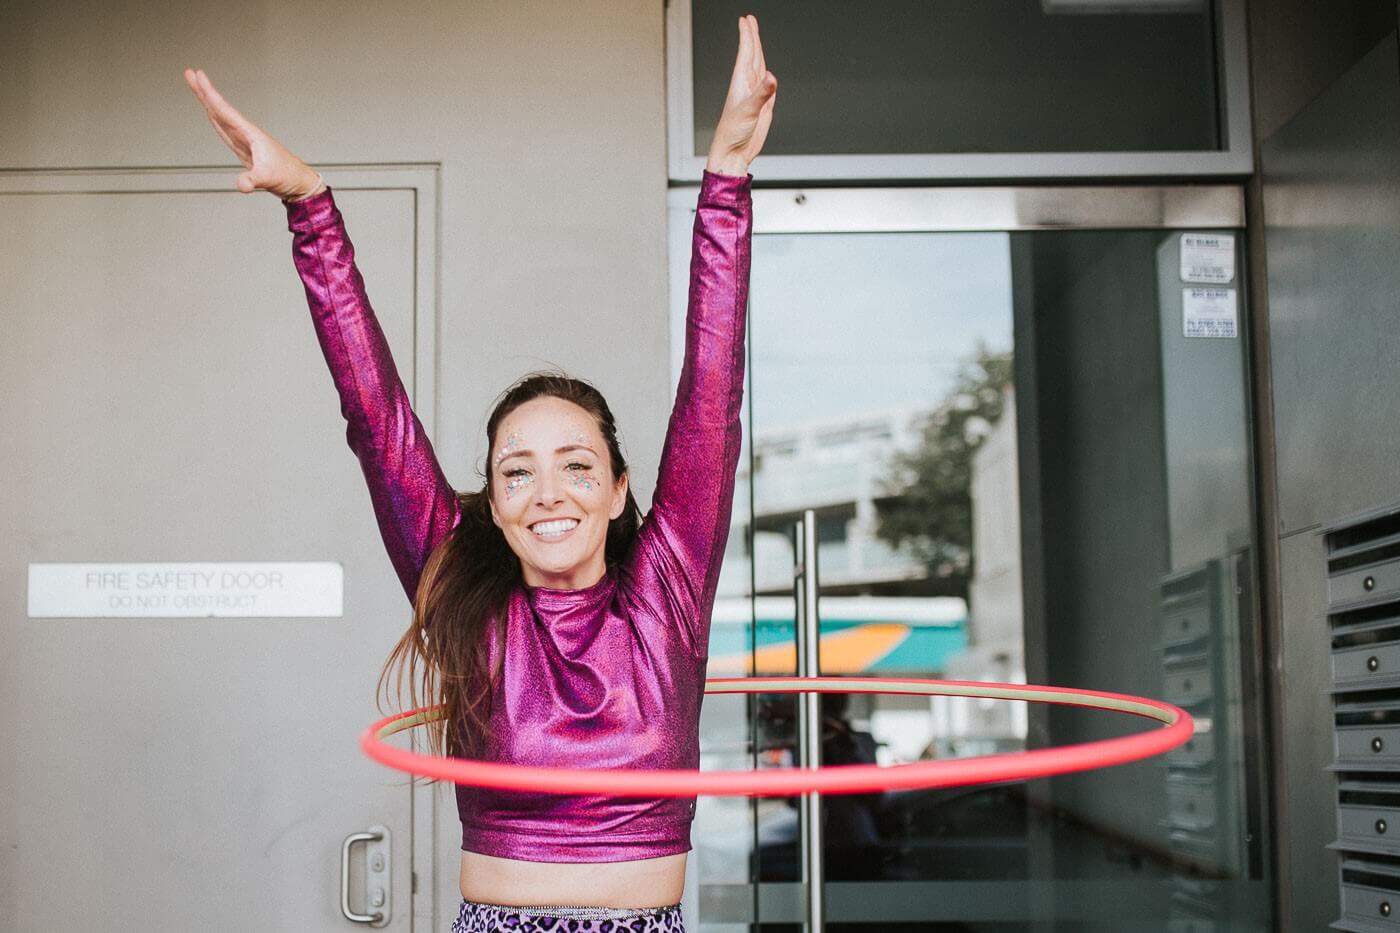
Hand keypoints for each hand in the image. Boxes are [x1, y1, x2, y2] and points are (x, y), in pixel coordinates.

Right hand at [183, 68, 324, 200]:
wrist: (298, 182)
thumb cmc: (287, 176)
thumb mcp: (268, 179)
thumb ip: (253, 180)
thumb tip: (241, 184)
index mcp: (250, 134)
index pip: (224, 110)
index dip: (210, 94)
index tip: (198, 76)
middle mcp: (246, 134)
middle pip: (220, 109)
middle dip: (204, 92)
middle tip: (189, 74)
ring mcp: (244, 141)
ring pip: (221, 117)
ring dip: (208, 102)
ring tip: (196, 87)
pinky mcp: (244, 149)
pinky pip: (225, 129)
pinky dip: (216, 119)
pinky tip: (211, 115)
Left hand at [706, 14, 776, 176]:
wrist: (733, 153)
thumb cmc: (732, 133)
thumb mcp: (748, 111)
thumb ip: (762, 93)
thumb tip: (771, 77)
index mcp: (741, 83)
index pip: (746, 53)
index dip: (747, 36)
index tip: (746, 20)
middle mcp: (747, 86)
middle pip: (751, 56)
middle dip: (751, 38)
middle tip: (750, 20)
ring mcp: (754, 96)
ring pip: (757, 68)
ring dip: (757, 52)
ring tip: (755, 39)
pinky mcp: (762, 107)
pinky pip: (765, 86)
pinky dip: (767, 75)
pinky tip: (766, 72)